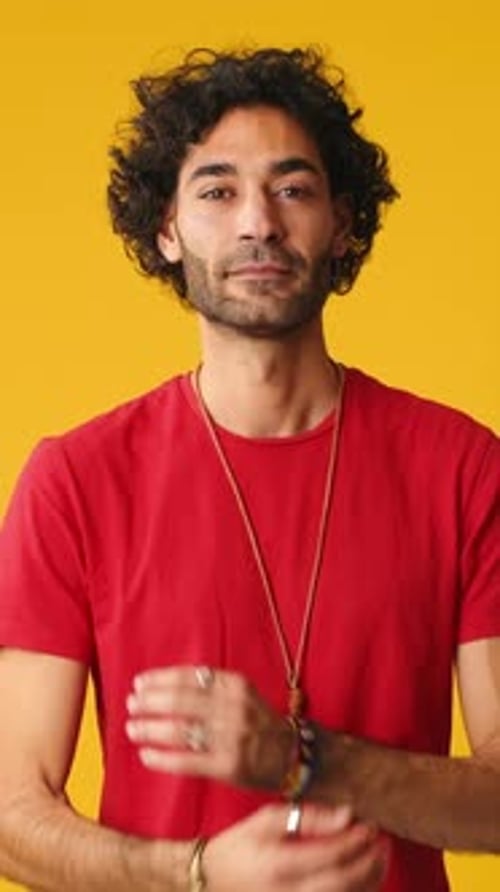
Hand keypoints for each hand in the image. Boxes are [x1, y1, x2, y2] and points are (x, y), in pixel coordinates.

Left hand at [126, 665, 292, 788]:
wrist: (292, 755)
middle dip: (149, 702)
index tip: (139, 683)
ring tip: (133, 727)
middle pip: (180, 701)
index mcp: (236, 685)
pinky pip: (185, 761)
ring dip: (149, 728)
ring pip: (179, 730)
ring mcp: (232, 738)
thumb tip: (160, 685)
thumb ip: (210, 687)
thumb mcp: (241, 693)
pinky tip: (146, 755)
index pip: (189, 677)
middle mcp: (234, 708)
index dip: (159, 679)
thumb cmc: (257, 721)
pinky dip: (161, 757)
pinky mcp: (228, 766)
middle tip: (131, 704)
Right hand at [203, 803, 387, 891]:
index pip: (333, 855)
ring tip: (379, 855)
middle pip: (346, 883)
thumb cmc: (241, 845)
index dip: (358, 839)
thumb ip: (309, 816)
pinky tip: (364, 876)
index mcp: (281, 865)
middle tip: (382, 839)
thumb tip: (348, 814)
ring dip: (370, 879)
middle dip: (371, 861)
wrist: (214, 880)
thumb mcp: (267, 820)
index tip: (372, 823)